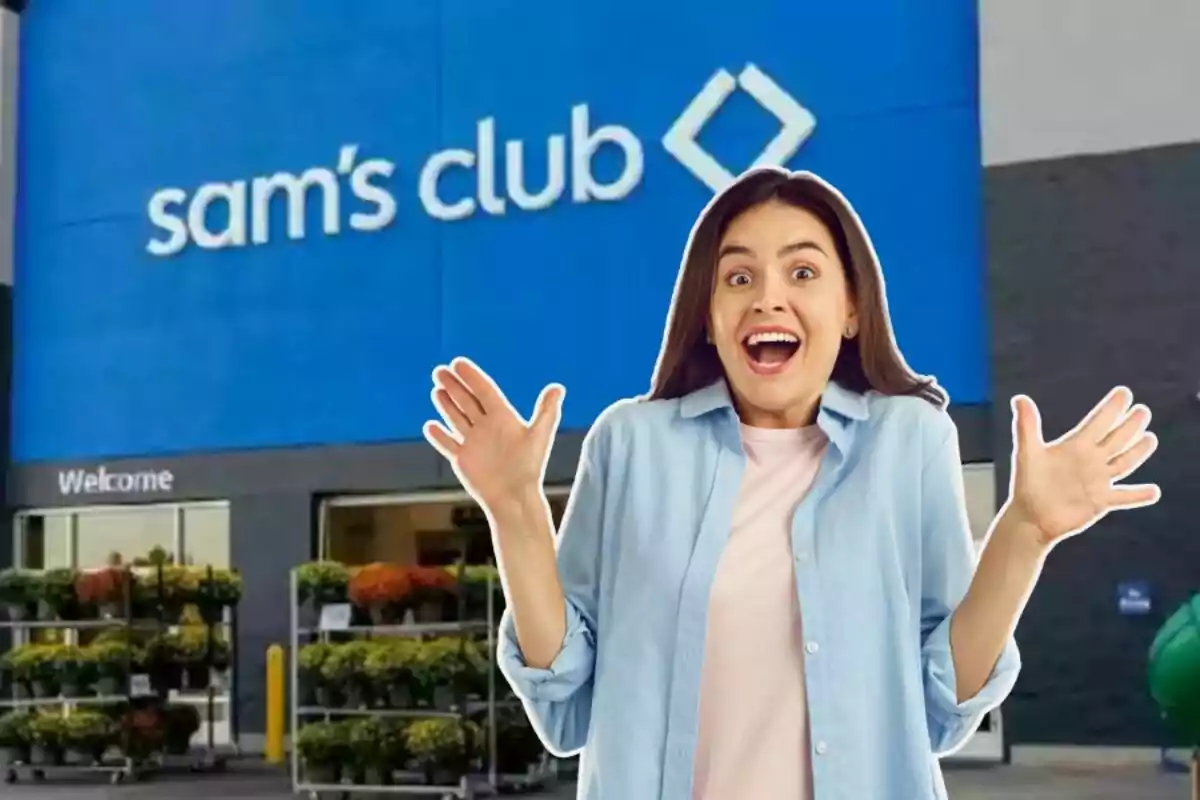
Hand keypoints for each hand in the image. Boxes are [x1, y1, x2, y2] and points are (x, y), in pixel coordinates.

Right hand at [423, 357, 564, 512]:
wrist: (514, 496)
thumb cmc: (529, 467)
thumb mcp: (539, 435)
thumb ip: (546, 411)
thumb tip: (558, 387)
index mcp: (503, 418)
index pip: (485, 391)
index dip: (472, 377)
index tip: (458, 363)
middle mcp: (487, 427)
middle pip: (467, 401)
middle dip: (454, 385)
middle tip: (439, 370)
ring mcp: (474, 442)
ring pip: (456, 418)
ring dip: (446, 404)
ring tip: (437, 389)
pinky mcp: (463, 458)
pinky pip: (447, 444)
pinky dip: (438, 436)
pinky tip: (430, 425)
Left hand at [1006, 386, 1160, 548]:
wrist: (1029, 518)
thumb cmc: (1027, 484)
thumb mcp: (1028, 452)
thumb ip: (1026, 426)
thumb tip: (1019, 398)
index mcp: (1075, 446)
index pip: (1099, 422)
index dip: (1112, 408)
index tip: (1125, 392)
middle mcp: (1089, 461)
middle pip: (1116, 439)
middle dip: (1130, 425)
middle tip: (1143, 410)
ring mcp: (1097, 481)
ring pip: (1123, 462)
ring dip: (1138, 452)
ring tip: (1150, 438)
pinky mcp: (1100, 501)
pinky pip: (1124, 497)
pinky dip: (1139, 495)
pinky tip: (1154, 492)